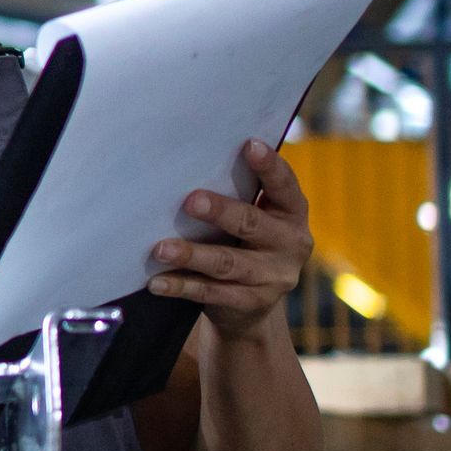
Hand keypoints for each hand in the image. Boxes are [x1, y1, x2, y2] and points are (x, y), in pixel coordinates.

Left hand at [149, 139, 312, 336]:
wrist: (253, 305)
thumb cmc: (246, 241)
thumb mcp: (256, 216)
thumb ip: (240, 194)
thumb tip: (192, 161)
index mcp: (292, 212)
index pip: (284, 186)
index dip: (269, 166)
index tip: (250, 145)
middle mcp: (290, 243)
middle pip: (251, 224)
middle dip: (220, 211)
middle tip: (190, 201)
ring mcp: (272, 277)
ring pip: (227, 263)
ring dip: (192, 254)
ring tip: (161, 249)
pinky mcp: (250, 303)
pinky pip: (211, 292)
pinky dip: (182, 286)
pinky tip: (157, 282)